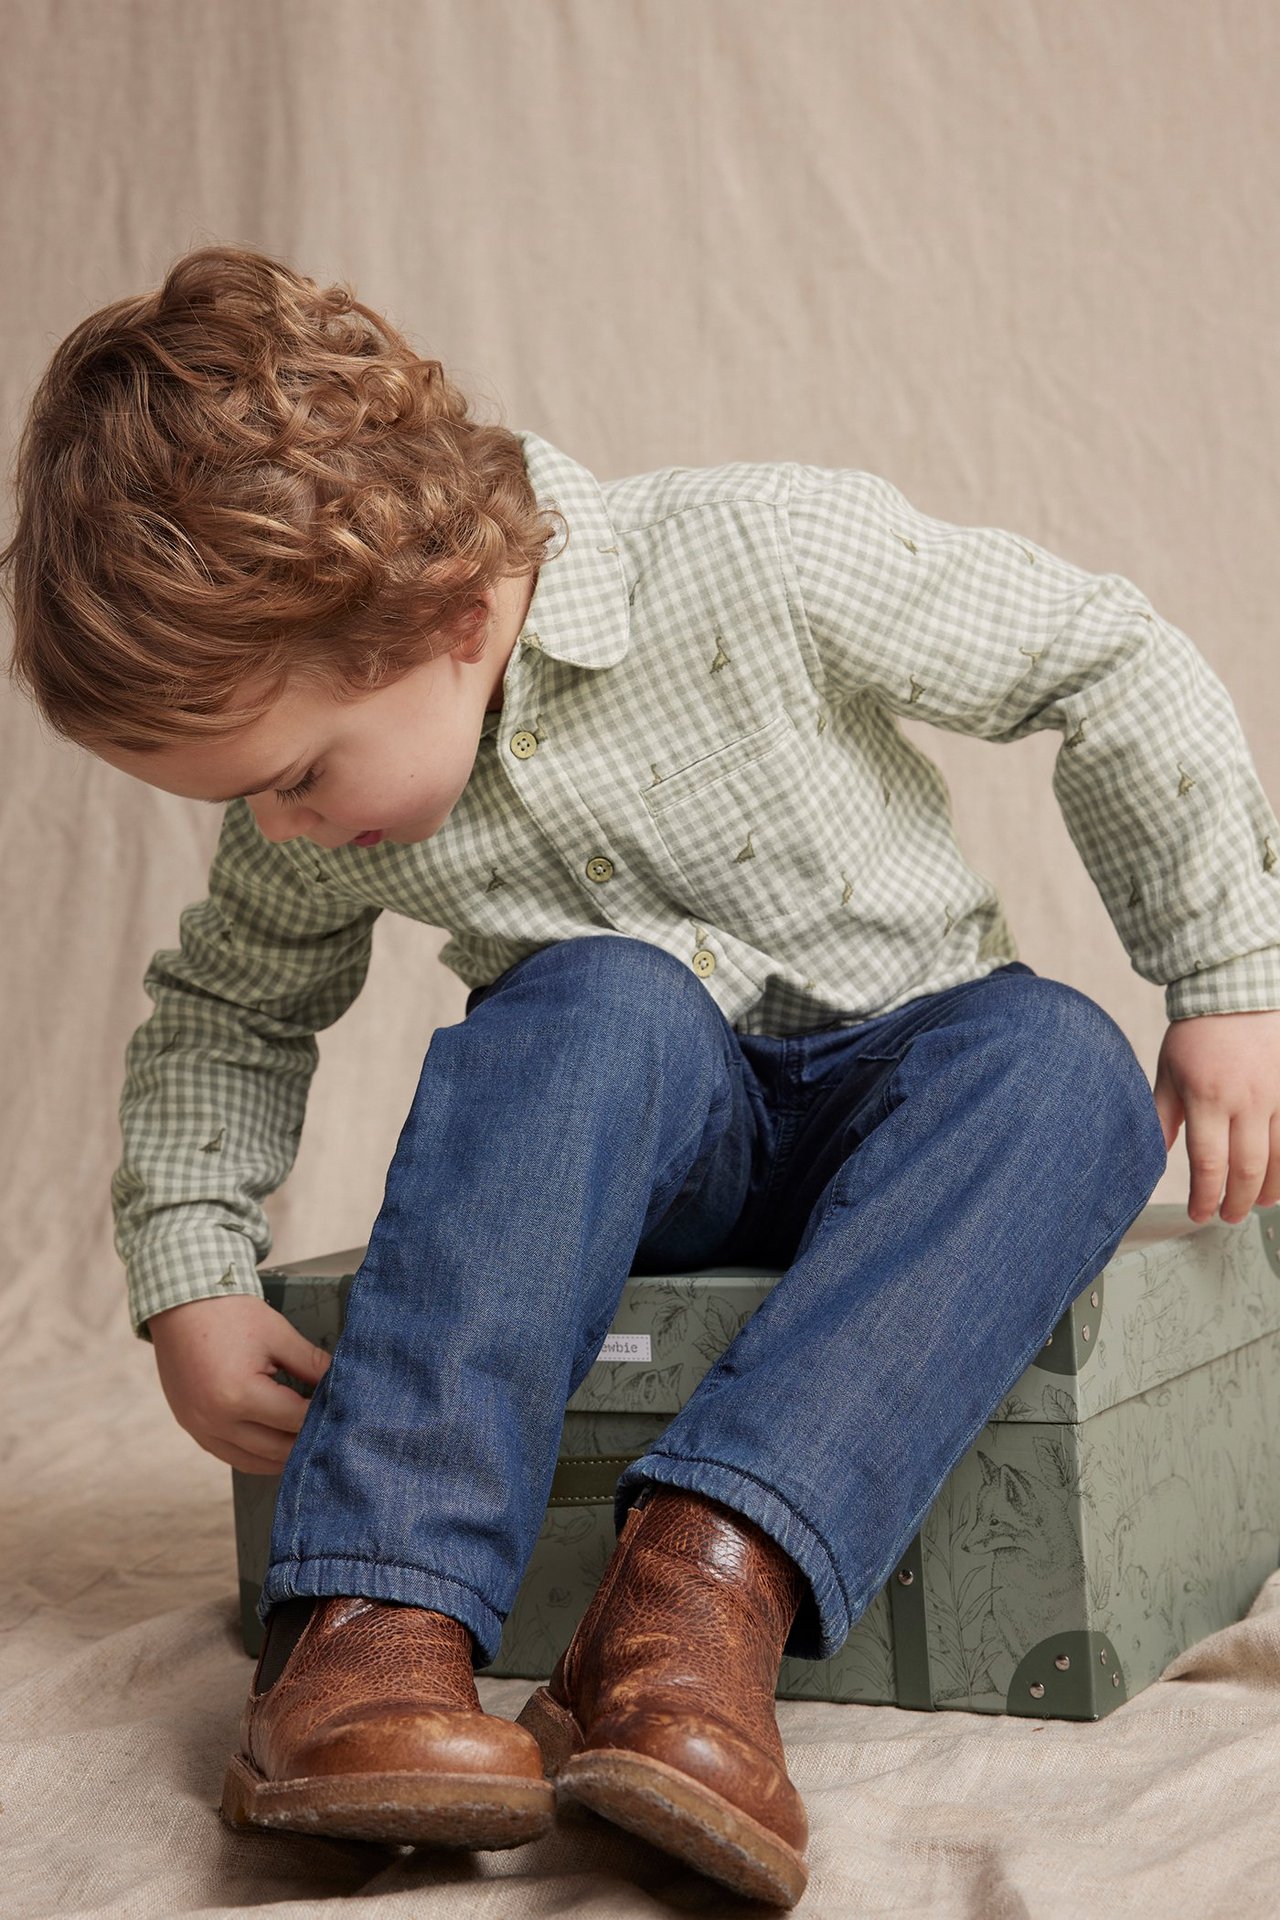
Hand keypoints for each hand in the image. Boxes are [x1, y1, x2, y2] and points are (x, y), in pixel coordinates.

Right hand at [146, 1292, 331, 1473]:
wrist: (181, 1304)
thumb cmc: (229, 1314)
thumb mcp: (278, 1334)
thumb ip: (312, 1364)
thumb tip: (341, 1384)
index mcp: (239, 1395)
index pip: (296, 1420)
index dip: (324, 1417)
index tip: (344, 1414)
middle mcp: (215, 1420)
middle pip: (277, 1449)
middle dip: (307, 1442)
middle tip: (332, 1432)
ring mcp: (199, 1428)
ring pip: (253, 1462)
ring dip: (283, 1457)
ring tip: (309, 1443)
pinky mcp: (191, 1427)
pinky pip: (229, 1455)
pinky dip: (256, 1455)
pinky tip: (277, 1447)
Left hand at [1152, 1010, 1279, 1223]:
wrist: (1236, 990)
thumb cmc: (1197, 1033)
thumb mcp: (1170, 1072)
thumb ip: (1163, 1116)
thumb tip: (1153, 1157)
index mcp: (1207, 1097)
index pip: (1208, 1163)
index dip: (1205, 1196)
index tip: (1199, 1214)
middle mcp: (1246, 1100)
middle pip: (1248, 1169)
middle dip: (1237, 1201)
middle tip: (1228, 1217)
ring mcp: (1277, 1095)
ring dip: (1271, 1189)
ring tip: (1258, 1203)